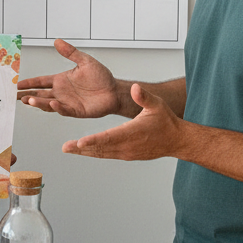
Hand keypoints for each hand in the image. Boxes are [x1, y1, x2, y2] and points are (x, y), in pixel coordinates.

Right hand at [16, 39, 121, 117]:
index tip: (17, 84)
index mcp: (61, 80)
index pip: (41, 81)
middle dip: (27, 95)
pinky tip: (52, 104)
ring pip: (47, 103)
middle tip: (15, 96)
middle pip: (39, 94)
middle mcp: (61, 92)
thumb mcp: (84, 61)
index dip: (29, 83)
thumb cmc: (101, 77)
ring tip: (28, 99)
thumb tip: (57, 41)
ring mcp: (67, 102)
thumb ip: (70, 52)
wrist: (114, 91)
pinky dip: (57, 108)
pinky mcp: (75, 111)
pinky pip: (63, 110)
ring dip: (38, 102)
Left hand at [62, 84, 183, 159]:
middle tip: (65, 147)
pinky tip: (84, 151)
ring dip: (85, 152)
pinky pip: (108, 155)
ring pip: (103, 153)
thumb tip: (135, 87)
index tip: (80, 143)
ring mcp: (127, 153)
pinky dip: (95, 153)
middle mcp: (127, 146)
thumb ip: (144, 96)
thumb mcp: (157, 105)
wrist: (177, 141)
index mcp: (132, 133)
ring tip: (69, 149)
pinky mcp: (127, 155)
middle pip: (101, 148)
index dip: (93, 140)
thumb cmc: (166, 121)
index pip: (109, 137)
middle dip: (82, 149)